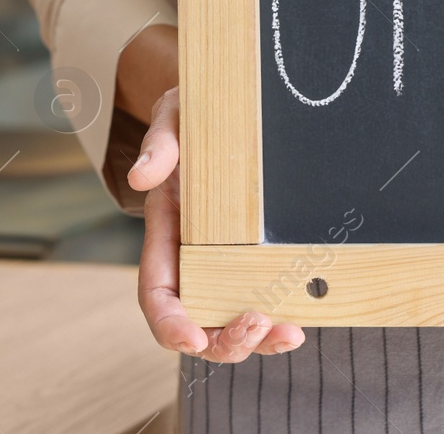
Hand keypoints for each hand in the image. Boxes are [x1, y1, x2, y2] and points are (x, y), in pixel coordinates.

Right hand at [127, 86, 306, 361]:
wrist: (225, 103)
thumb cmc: (194, 113)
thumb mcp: (175, 118)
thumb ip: (160, 145)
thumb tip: (142, 177)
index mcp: (166, 231)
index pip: (157, 291)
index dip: (169, 323)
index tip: (191, 340)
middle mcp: (193, 256)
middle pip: (197, 319)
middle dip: (223, 339)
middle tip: (257, 326)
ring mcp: (225, 259)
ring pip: (231, 319)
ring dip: (257, 339)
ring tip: (290, 334)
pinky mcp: (256, 255)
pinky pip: (263, 299)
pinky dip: (279, 318)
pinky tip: (301, 319)